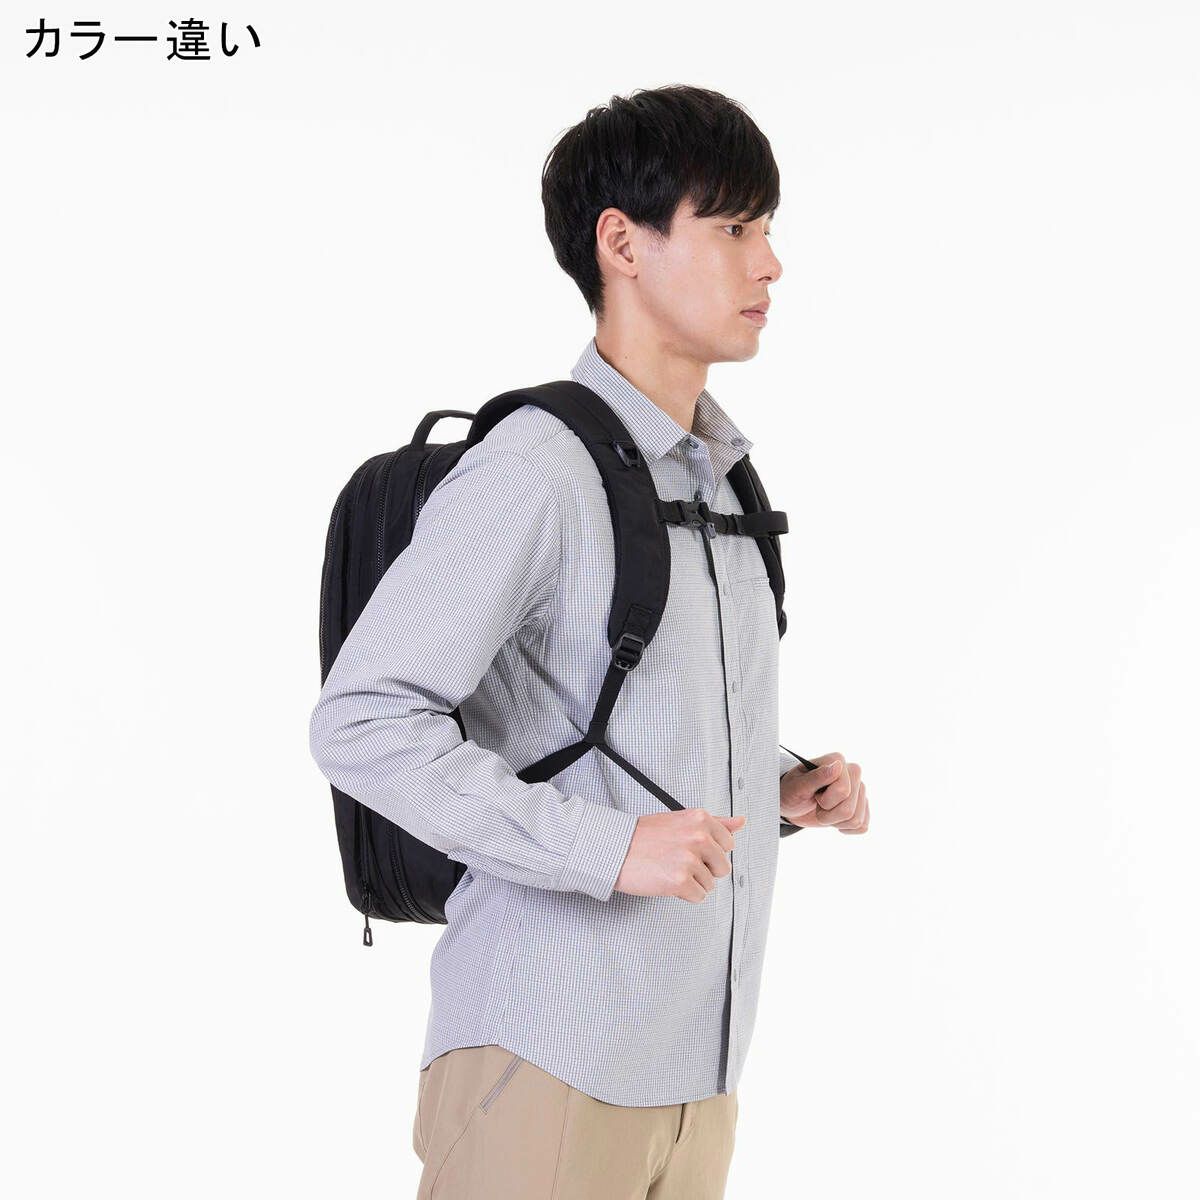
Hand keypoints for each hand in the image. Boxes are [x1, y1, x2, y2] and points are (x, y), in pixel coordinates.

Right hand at [613, 808, 745, 901]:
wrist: (614, 849)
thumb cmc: (644, 836)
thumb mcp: (682, 820)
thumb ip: (715, 822)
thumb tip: (741, 822)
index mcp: (701, 819)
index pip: (728, 844)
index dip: (710, 851)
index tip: (690, 849)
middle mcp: (699, 837)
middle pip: (723, 867)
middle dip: (704, 869)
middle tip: (678, 861)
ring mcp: (689, 860)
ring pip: (710, 884)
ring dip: (692, 882)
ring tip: (669, 869)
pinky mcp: (680, 882)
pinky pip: (698, 897)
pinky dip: (684, 894)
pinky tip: (667, 880)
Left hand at [781, 753, 869, 832]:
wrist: (792, 804)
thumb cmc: (791, 791)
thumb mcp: (797, 786)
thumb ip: (817, 776)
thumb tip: (837, 766)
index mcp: (837, 760)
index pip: (843, 790)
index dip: (825, 801)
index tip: (813, 794)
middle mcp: (852, 772)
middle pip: (849, 809)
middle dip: (828, 814)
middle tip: (816, 805)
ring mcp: (859, 789)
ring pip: (856, 820)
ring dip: (834, 822)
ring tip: (823, 811)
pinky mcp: (862, 805)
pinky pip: (863, 826)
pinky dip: (845, 828)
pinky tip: (835, 819)